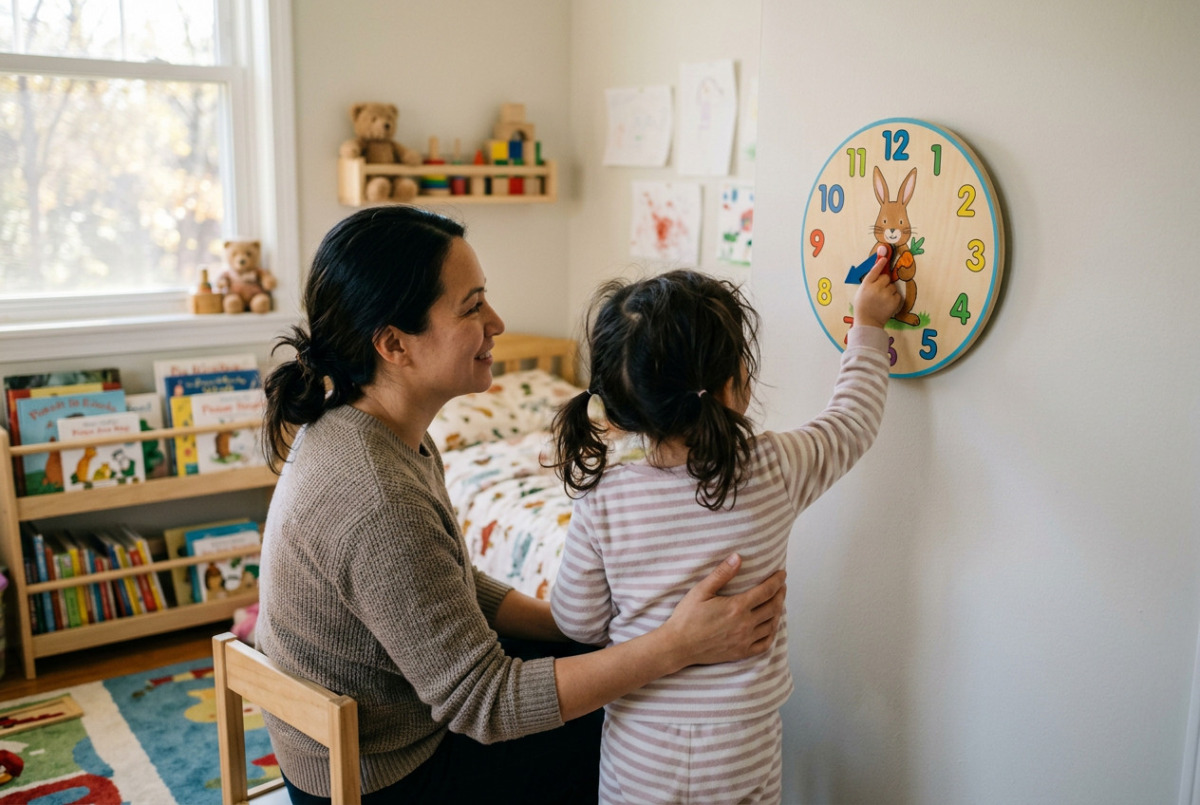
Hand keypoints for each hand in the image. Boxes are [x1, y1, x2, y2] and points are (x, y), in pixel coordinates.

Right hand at [661, 554, 786, 667]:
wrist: (679, 646)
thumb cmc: (687, 617)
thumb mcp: (701, 591)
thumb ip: (722, 574)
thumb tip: (737, 557)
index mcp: (737, 607)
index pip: (766, 591)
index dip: (777, 581)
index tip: (782, 574)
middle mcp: (745, 624)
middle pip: (773, 607)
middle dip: (780, 594)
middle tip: (782, 586)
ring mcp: (744, 640)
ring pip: (771, 625)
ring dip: (777, 612)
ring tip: (777, 603)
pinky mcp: (741, 652)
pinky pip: (764, 644)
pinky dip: (771, 634)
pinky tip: (770, 627)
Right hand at [853, 256, 902, 327]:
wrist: (868, 322)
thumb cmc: (863, 307)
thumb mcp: (861, 292)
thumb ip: (869, 281)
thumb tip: (878, 269)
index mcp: (866, 285)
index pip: (874, 271)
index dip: (880, 264)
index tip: (884, 258)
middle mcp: (876, 288)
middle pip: (886, 277)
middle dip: (884, 282)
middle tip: (879, 290)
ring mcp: (885, 295)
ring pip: (892, 286)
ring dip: (889, 290)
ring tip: (882, 299)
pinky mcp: (893, 301)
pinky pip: (896, 294)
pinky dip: (893, 297)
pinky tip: (886, 303)